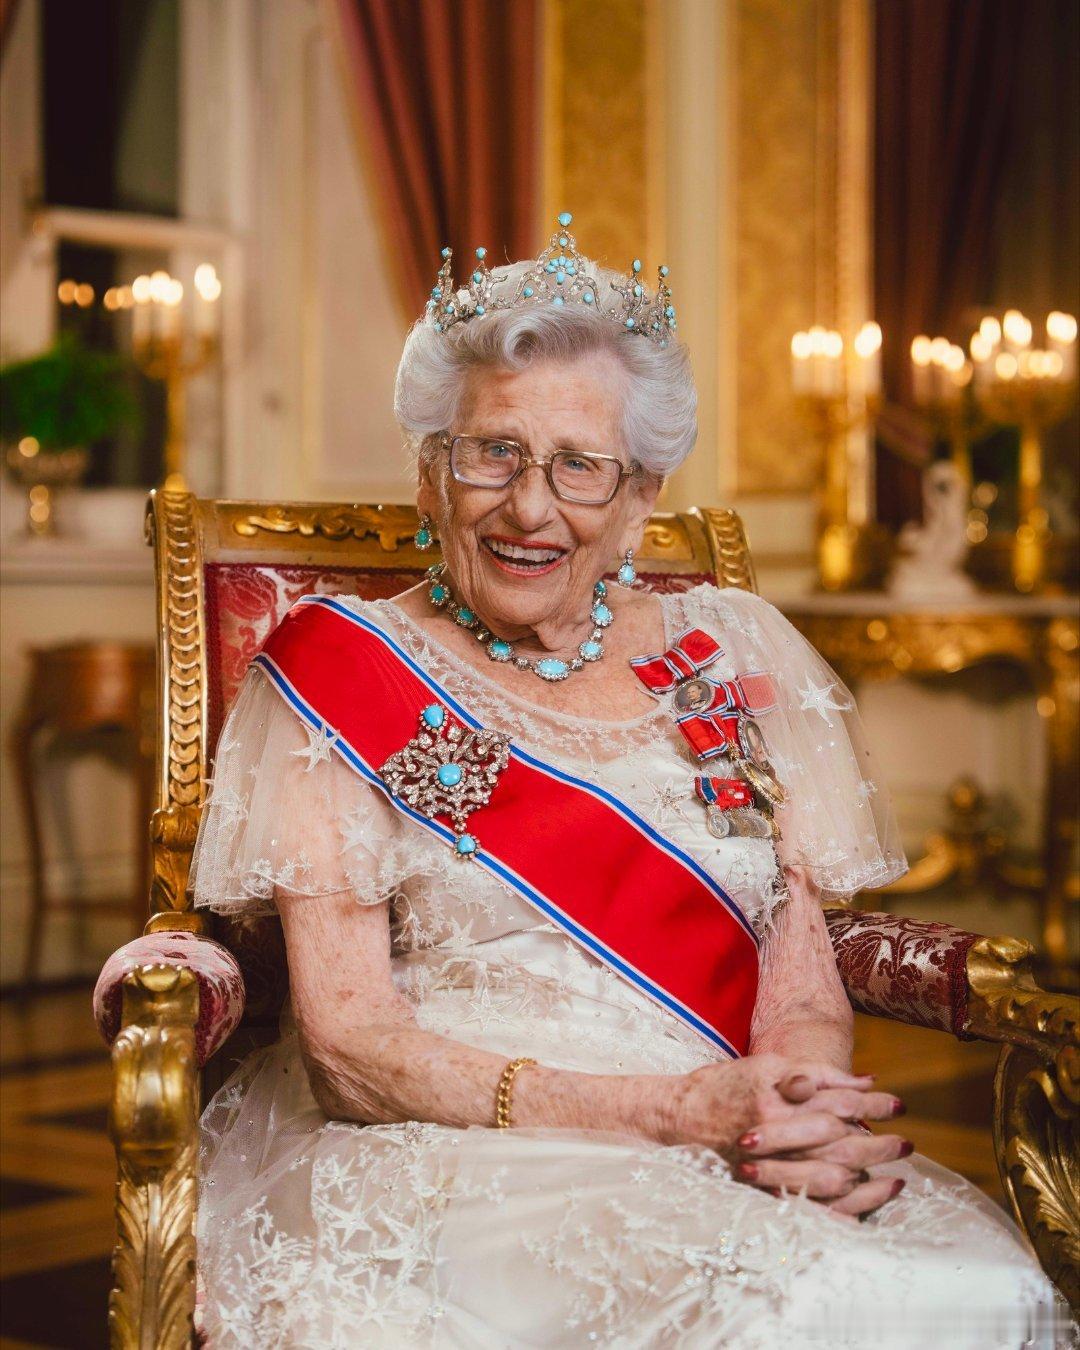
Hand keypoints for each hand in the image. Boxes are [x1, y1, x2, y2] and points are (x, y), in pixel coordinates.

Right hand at [659, 1054, 906, 1218]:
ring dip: (867, 1180)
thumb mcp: (767, 1066)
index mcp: (778, 1094)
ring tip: (896, 1180)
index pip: (839, 1100)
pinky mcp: (762, 1186)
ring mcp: (768, 1161)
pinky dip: (839, 1208)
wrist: (679, 1117)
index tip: (899, 1106)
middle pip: (841, 1142)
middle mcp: (776, 1128)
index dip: (873, 1105)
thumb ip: (815, 1074)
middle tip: (907, 1145)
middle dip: (879, 1144)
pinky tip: (862, 1207)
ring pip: (829, 1177)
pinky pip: (808, 1205)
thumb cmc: (725, 1085)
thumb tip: (865, 1081)